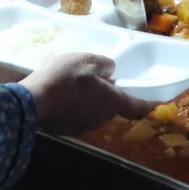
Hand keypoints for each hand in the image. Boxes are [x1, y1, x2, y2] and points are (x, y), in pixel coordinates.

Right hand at [20, 52, 152, 135]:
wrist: (31, 102)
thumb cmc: (64, 78)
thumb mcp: (86, 60)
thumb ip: (103, 65)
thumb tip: (110, 72)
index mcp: (111, 102)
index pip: (137, 107)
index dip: (149, 104)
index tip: (156, 103)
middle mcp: (102, 118)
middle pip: (113, 106)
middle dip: (110, 95)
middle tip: (98, 79)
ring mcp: (84, 126)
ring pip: (94, 111)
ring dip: (91, 100)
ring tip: (76, 85)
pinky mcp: (67, 129)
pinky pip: (78, 115)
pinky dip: (75, 106)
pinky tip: (63, 95)